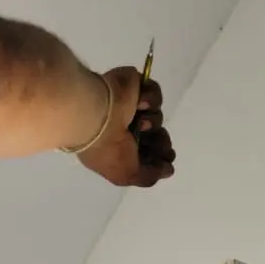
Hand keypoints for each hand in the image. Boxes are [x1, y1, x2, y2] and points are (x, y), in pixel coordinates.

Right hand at [79, 69, 174, 187]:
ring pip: (155, 118)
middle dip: (160, 141)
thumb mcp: (127, 174)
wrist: (96, 112)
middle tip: (155, 139)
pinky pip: (154, 94)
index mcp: (116, 153)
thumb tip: (168, 170)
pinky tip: (139, 104)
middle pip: (155, 137)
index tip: (167, 158)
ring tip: (140, 122)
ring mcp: (129, 108)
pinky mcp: (135, 86)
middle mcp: (123, 132)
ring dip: (152, 122)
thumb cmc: (108, 148)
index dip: (158, 158)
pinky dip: (150, 100)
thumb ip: (150, 176)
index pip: (145, 157)